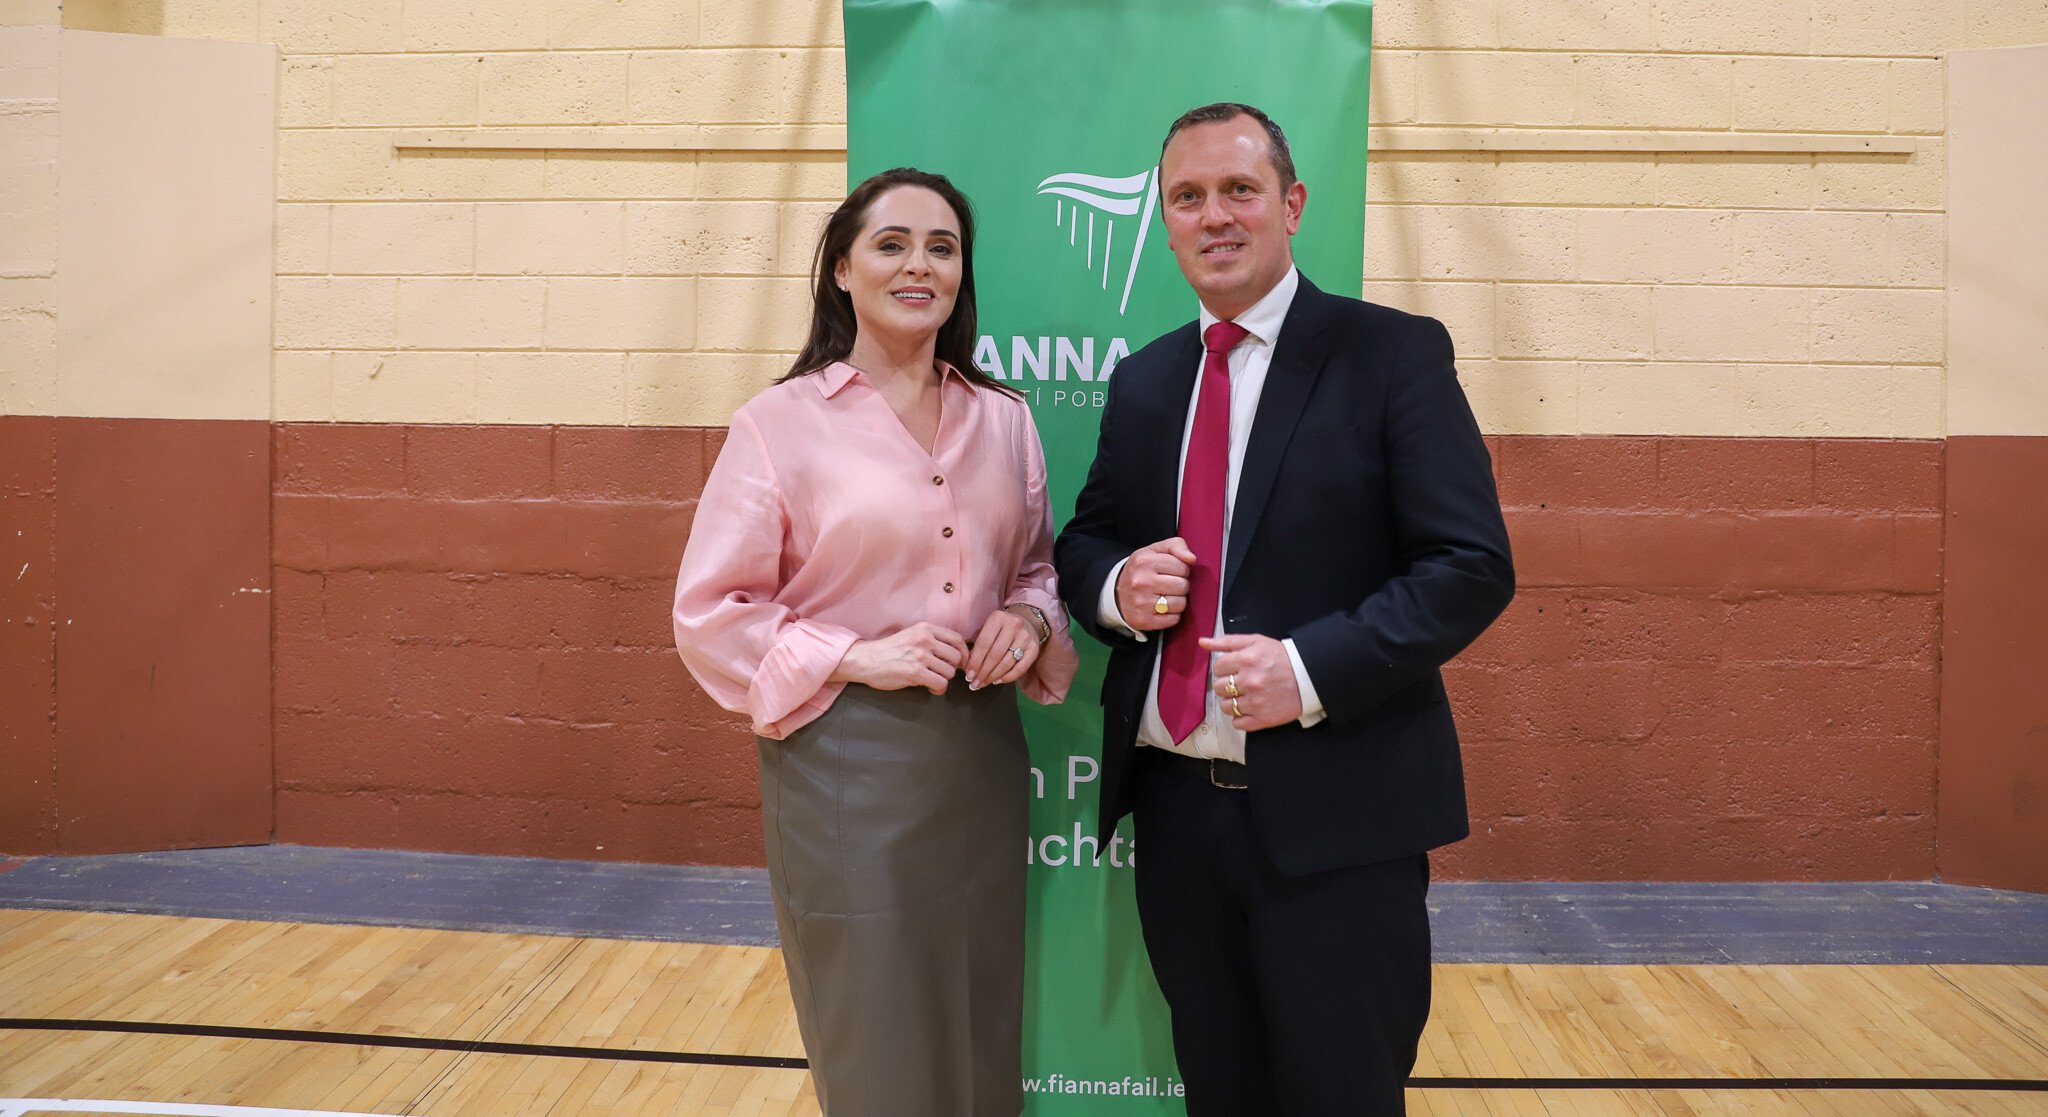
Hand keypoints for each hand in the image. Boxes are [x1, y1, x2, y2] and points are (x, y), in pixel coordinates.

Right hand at [833, 622, 967, 694]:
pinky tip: (929, 688)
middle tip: (942, 674)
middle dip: (952, 669)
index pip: (958, 639)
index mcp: (926, 629)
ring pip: (950, 672)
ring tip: (932, 680)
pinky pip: (940, 683)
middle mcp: (925, 639)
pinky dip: (938, 689)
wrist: (866, 660)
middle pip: (957, 657)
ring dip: (943, 680)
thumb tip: (956, 653)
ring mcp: (920, 655)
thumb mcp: (912, 636)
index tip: (961, 663)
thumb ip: (932, 640)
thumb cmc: (889, 650)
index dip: (964, 654)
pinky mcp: (915, 672)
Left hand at [962, 606, 1042, 689]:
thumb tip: (966, 668)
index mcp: (998, 618)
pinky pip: (1020, 668)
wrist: (1027, 620)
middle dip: (983, 672)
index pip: (983, 644)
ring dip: (993, 677)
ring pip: (1007, 663)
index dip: (975, 662)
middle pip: (995, 655)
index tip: (968, 675)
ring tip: (983, 684)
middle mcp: (1013, 625)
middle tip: (975, 684)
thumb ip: (976, 645)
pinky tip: (998, 681)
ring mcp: (1025, 637)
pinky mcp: (1034, 648)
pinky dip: (1008, 677)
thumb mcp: (987, 628)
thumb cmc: (1000, 627)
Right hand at [1116, 537, 1198, 632]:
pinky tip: (1162, 608)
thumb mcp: (1155, 550)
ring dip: (1177, 601)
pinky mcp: (1144, 620)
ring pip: (1180, 604)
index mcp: (1144, 561)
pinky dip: (1172, 615)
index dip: (1181, 570)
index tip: (1171, 572)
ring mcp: (1142, 603)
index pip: (1182, 567)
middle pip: (1183, 586)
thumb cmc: (1142, 570)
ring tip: (1166, 596)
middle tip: (1169, 584)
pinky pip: (1174, 619)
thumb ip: (1176, 546)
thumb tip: (1192, 558)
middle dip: (1180, 585)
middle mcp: (1141, 582)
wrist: (1116, 593)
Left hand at [1201, 633, 1302, 730]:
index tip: (1235, 668)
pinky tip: (1250, 708)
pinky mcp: (1262, 719)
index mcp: (1247, 660)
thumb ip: (1228, 642)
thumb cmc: (1281, 657)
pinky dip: (1241, 718)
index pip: (1218, 667)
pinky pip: (1237, 723)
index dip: (1225, 667)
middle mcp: (1249, 681)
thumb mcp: (1257, 642)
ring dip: (1232, 702)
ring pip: (1225, 707)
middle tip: (1241, 682)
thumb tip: (1202, 642)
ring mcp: (1255, 702)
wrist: (1308, 677)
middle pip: (1219, 687)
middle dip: (1227, 684)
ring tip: (1245, 696)